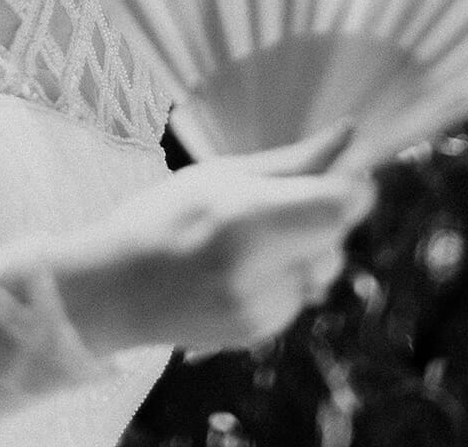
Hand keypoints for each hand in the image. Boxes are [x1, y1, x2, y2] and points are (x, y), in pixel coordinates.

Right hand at [47, 122, 375, 355]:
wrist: (113, 290)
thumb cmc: (162, 217)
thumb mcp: (223, 176)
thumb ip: (294, 162)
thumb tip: (350, 134)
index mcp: (246, 220)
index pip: (339, 207)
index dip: (354, 185)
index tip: (343, 170)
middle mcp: (259, 272)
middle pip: (338, 238)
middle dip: (328, 214)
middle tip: (288, 197)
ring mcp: (261, 311)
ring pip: (324, 269)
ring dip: (311, 246)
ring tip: (258, 234)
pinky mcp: (260, 333)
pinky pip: (301, 294)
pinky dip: (288, 274)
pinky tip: (246, 265)